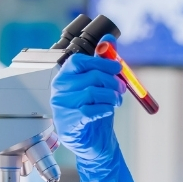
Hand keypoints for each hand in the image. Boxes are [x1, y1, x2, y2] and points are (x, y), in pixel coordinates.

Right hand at [50, 38, 138, 181]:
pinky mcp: (67, 123)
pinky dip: (104, 109)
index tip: (118, 68)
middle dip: (113, 81)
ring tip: (116, 101)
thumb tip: (110, 39)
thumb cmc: (96, 111)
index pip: (79, 61)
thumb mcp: (101, 84)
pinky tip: (106, 112)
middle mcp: (59, 90)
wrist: (95, 142)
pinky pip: (90, 111)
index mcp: (65, 77)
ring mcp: (61, 107)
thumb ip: (104, 62)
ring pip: (92, 93)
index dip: (101, 62)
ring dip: (111, 96)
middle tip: (122, 89)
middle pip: (91, 77)